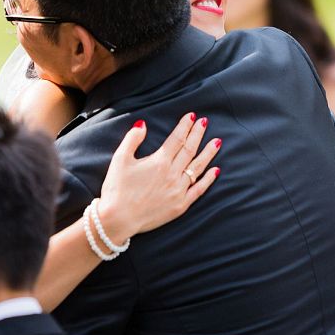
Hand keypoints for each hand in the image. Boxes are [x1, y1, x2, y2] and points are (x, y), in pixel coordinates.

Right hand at [96, 112, 220, 242]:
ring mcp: (179, 190)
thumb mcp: (120, 159)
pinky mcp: (181, 205)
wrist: (119, 218)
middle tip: (205, 122)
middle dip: (197, 134)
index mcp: (159, 161)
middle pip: (189, 150)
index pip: (176, 139)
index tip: (192, 116)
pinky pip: (199, 190)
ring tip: (217, 142)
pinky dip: (208, 180)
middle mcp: (172, 174)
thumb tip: (143, 124)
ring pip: (198, 168)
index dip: (185, 126)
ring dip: (208, 154)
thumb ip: (132, 139)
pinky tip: (215, 171)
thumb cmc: (117, 188)